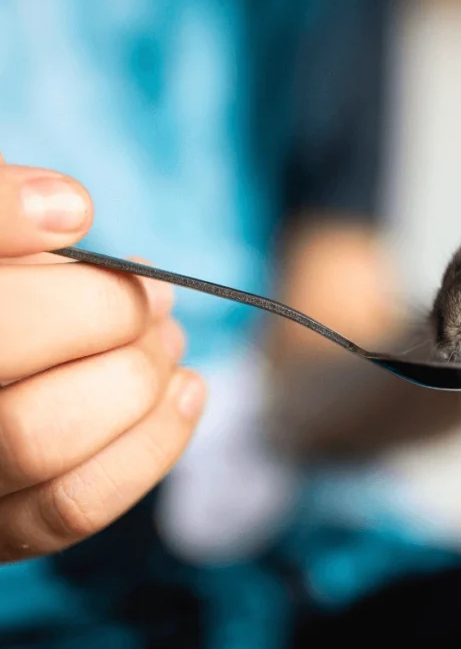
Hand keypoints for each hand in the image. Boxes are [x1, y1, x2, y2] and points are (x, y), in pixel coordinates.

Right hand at [0, 157, 205, 562]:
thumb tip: (70, 209)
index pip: (6, 325)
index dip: (92, 296)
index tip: (132, 264)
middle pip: (22, 405)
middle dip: (115, 338)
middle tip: (155, 299)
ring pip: (42, 451)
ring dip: (138, 389)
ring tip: (168, 340)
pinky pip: (72, 507)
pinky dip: (150, 446)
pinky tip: (187, 390)